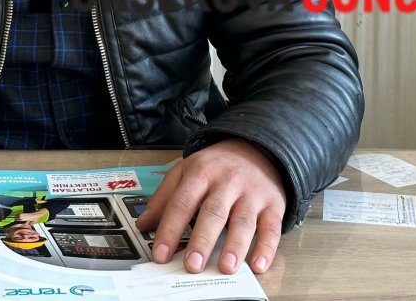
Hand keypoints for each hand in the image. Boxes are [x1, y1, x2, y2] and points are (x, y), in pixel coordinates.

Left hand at [135, 138, 284, 274]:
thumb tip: (142, 224)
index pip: (182, 203)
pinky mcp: (272, 204)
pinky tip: (258, 265)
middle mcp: (226, 182)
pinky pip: (271, 227)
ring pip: (243, 221)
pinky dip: (266, 247)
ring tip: (225, 267)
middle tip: (192, 265)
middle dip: (202, 240)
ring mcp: (251, 193)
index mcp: (200, 173)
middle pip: (213, 212)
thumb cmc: (216, 166)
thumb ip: (164, 198)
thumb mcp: (185, 172)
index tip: (160, 254)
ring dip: (235, 246)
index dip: (170, 230)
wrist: (254, 148)